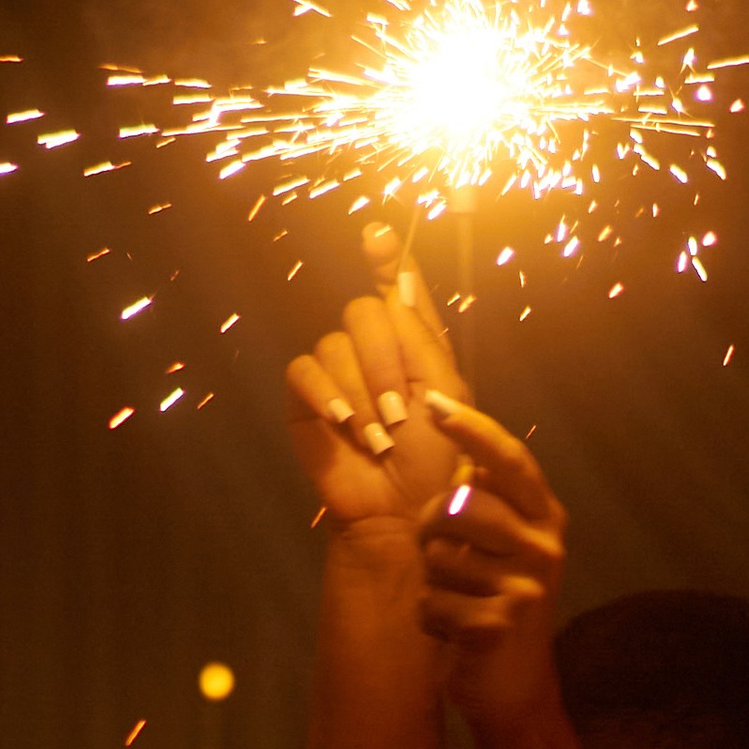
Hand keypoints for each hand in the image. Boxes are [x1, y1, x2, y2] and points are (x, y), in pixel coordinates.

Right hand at [283, 226, 466, 546]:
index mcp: (414, 344)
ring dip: (361, 393)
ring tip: (380, 438)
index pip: (397, 289)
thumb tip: (393, 279)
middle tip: (399, 414)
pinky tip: (345, 426)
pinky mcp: (307, 400)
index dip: (388, 258)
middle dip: (384, 361)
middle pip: (363, 312)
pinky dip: (327, 395)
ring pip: (334, 345)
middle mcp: (375, 351)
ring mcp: (338, 374)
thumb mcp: (444, 393)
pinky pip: (304, 371)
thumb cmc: (437, 461)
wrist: (405, 514)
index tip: (378, 234)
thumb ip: (421, 335)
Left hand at [413, 400, 567, 730]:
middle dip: (431, 529)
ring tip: (457, 600)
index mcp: (544, 519)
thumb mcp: (502, 546)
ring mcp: (525, 588)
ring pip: (439, 558)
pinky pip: (432, 602)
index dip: (472, 430)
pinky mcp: (499, 626)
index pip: (509, 461)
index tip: (433, 402)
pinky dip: (431, 619)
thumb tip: (457, 434)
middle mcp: (544, 548)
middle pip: (459, 507)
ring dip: (433, 582)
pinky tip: (454, 631)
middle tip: (439, 553)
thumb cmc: (496, 603)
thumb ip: (486, 498)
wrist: (512, 688)